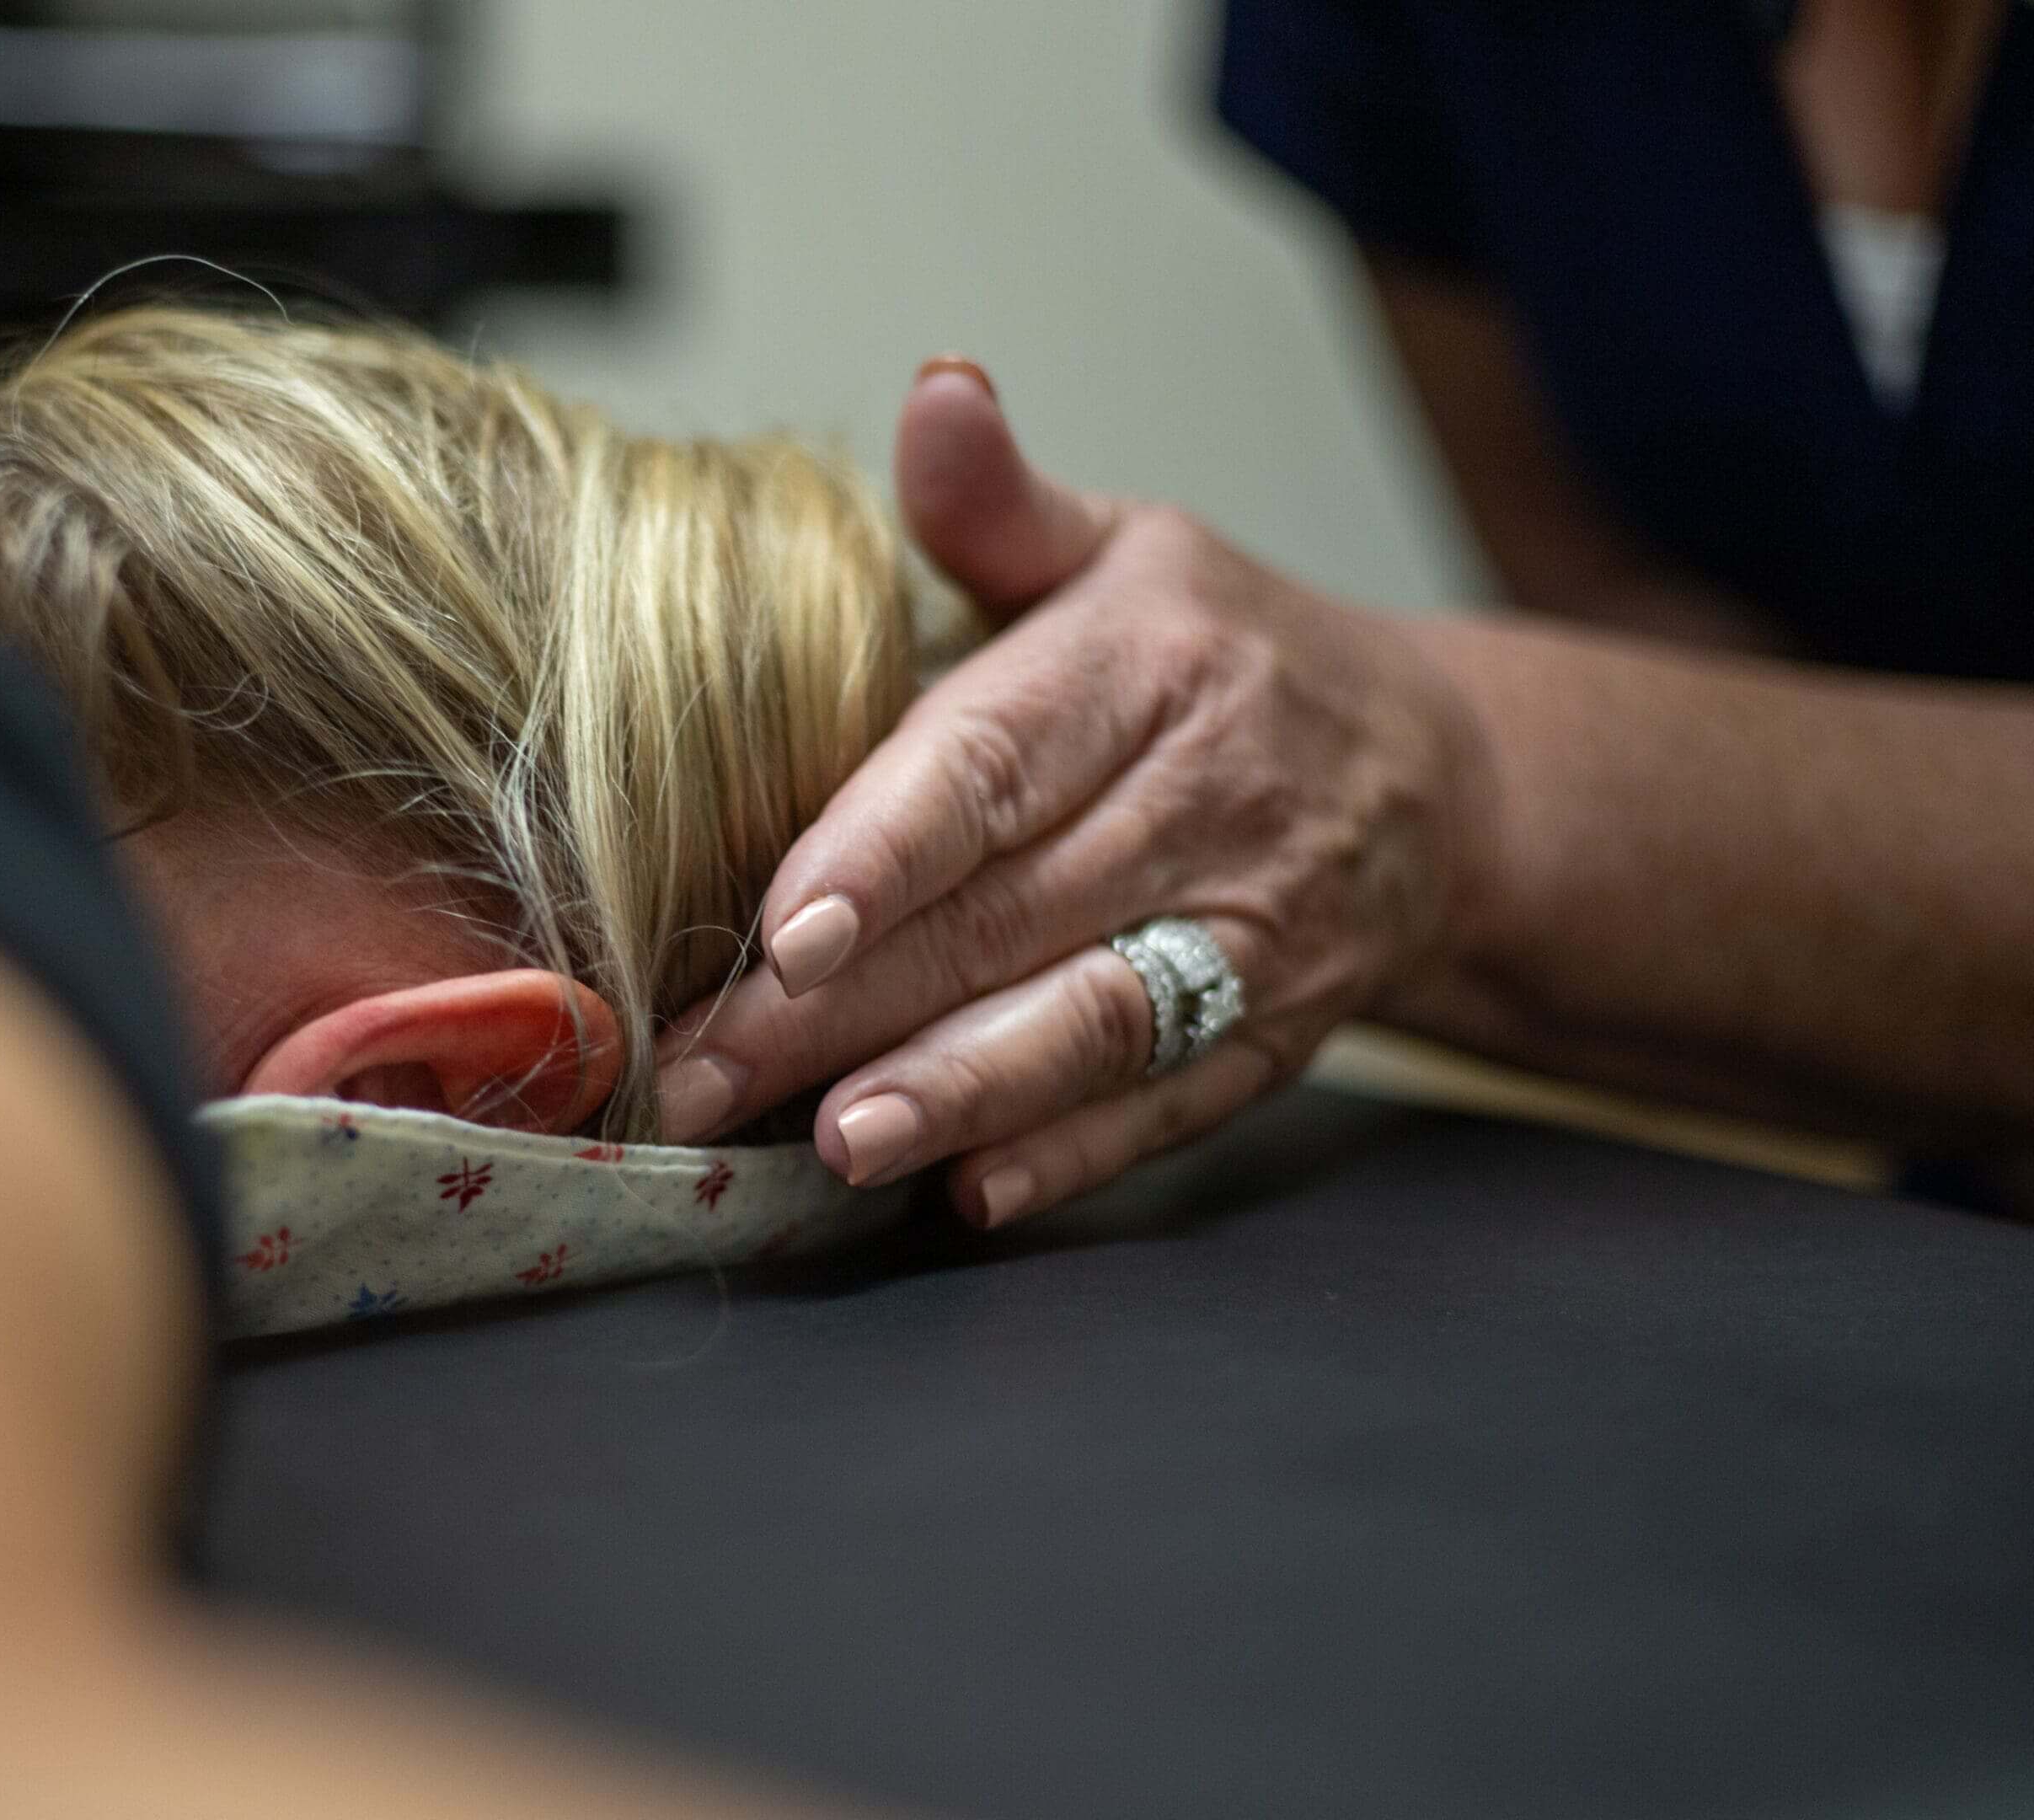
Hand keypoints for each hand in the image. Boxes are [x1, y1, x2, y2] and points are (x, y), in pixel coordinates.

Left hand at [655, 361, 1494, 1224]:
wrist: (1434, 775)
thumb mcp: (1122, 549)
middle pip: (1005, 914)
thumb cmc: (1220, 655)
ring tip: (839, 1143)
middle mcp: (1207, 800)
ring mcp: (1253, 930)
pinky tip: (965, 1192)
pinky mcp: (1275, 1032)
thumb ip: (996, 506)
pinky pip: (1167, 1104)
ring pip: (1089, 1022)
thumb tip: (936, 390)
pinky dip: (1071, 1155)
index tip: (783, 928)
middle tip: (707, 1069)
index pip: (993, 763)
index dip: (885, 851)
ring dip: (959, 1091)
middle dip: (845, 1006)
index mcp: (1143, 665)